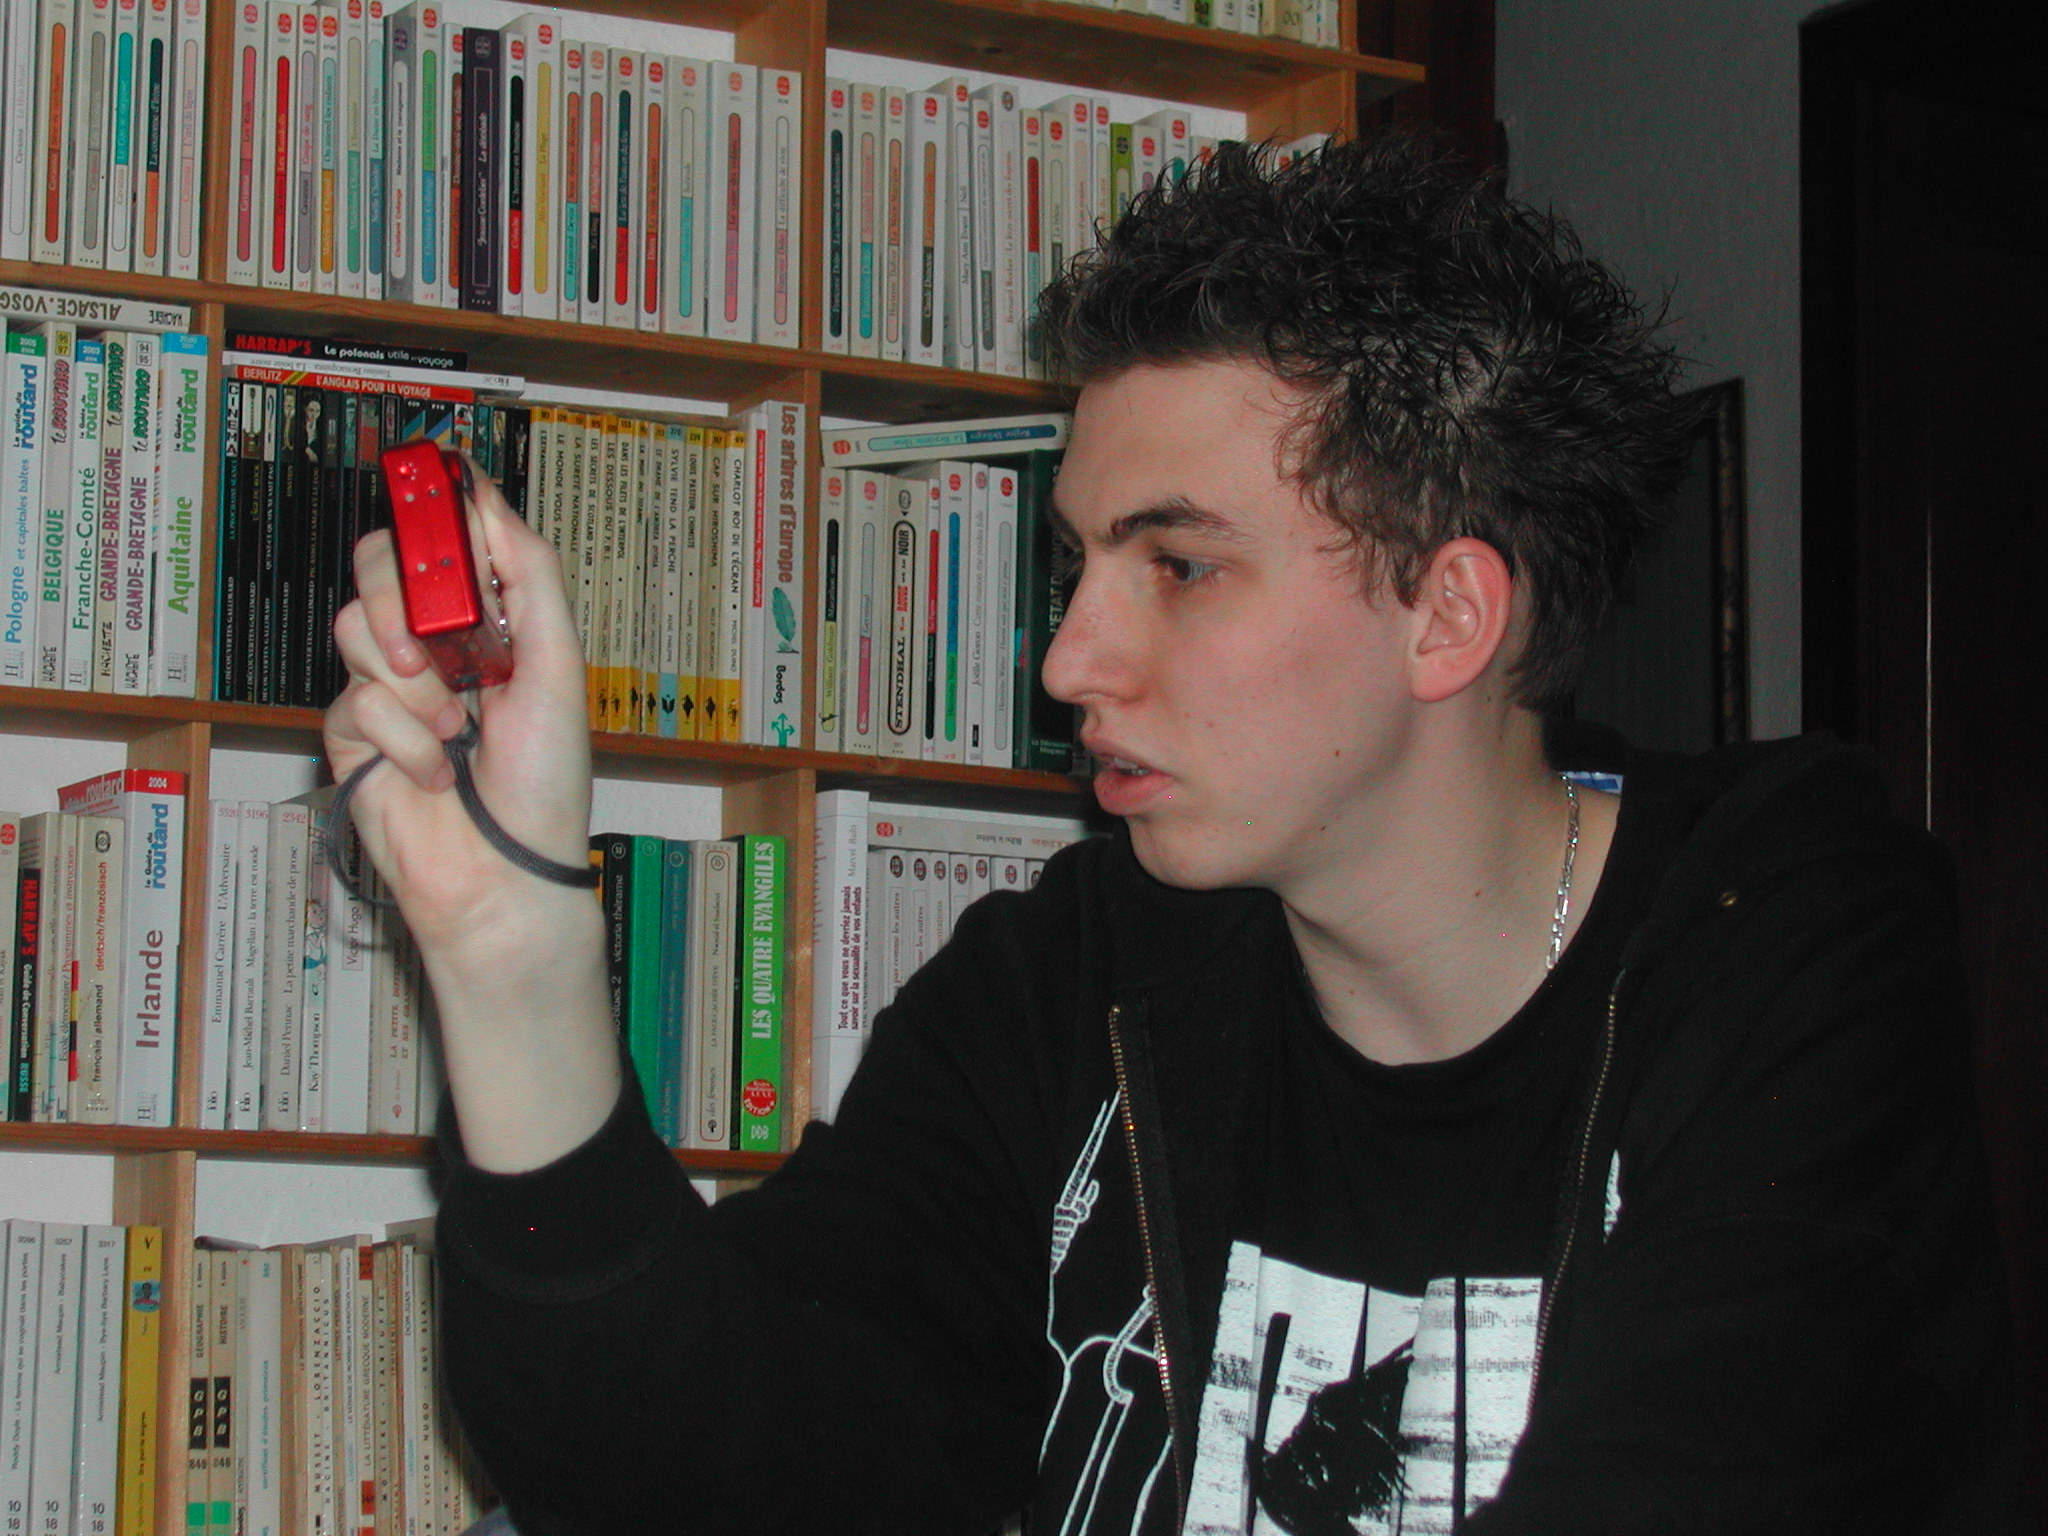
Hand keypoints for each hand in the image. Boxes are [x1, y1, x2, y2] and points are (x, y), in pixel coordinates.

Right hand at [325, 458, 619, 1169]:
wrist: (503, 877)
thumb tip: (488, 497)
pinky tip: (435, 775)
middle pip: (382, 565)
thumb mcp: (558, 668)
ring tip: (454, 729)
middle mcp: (438, 646)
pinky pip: (354, 701)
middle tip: (435, 643)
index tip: (427, 501)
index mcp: (493, 623)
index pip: (444, 539)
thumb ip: (529, 578)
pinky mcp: (354, 735)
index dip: (431, 514)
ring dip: (411, 684)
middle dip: (404, 596)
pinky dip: (401, 739)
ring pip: (358, 629)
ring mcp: (392, 688)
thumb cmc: (545, 783)